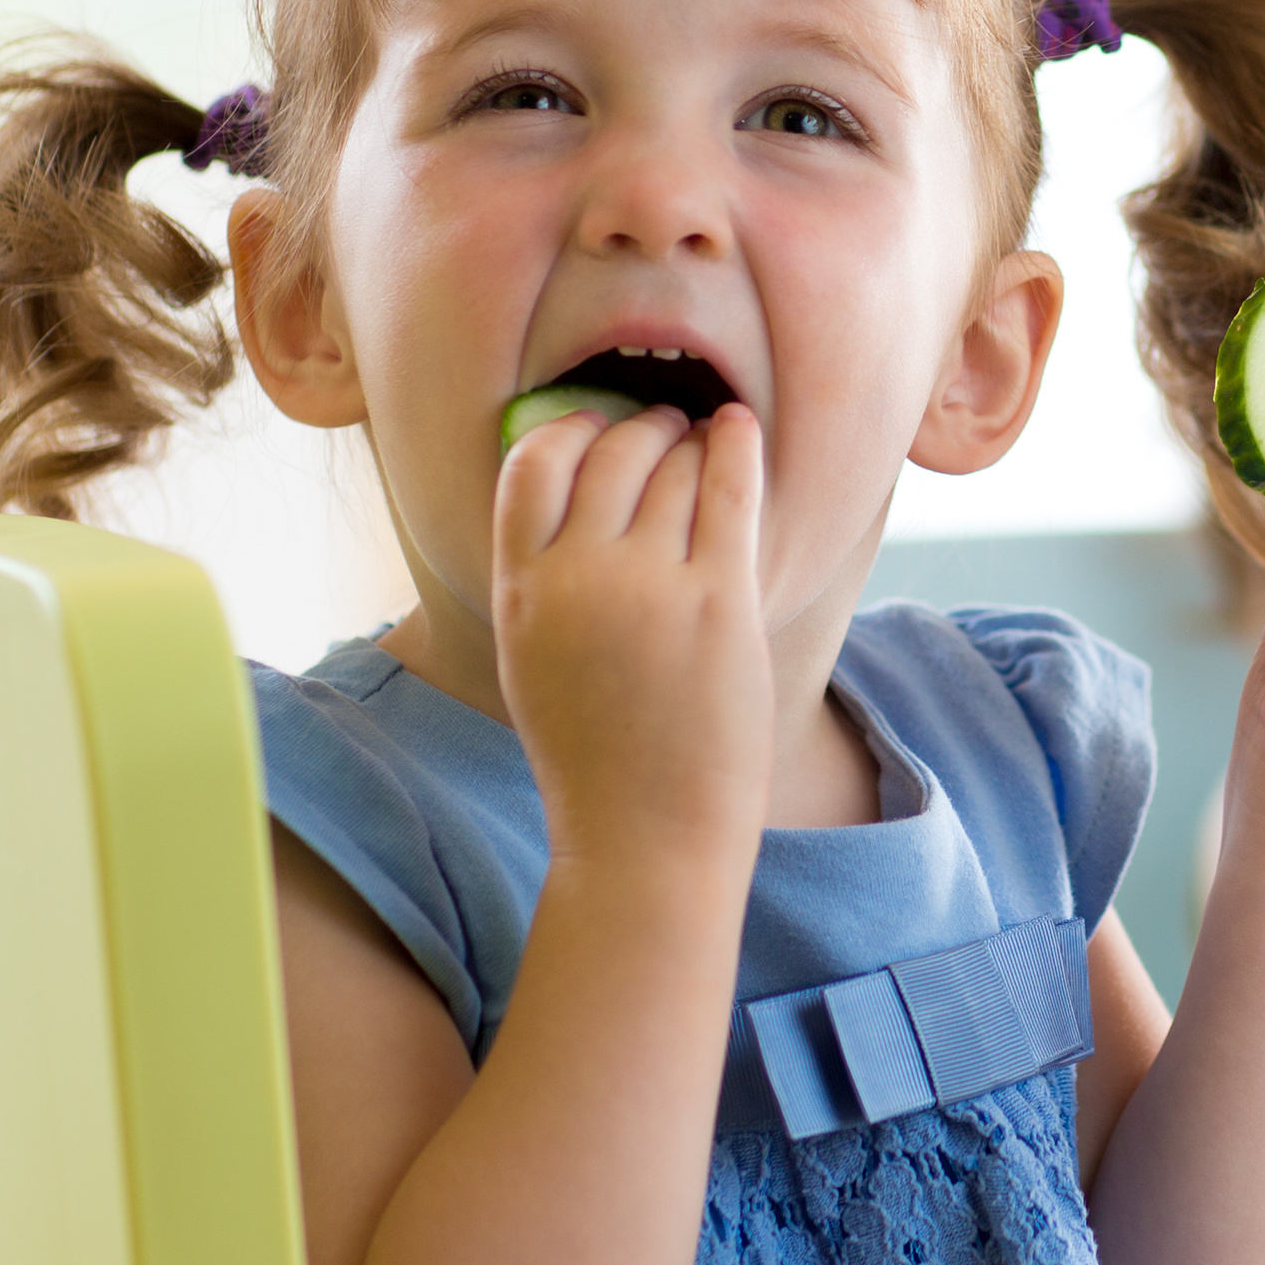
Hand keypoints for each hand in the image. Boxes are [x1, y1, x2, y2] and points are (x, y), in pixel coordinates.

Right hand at [490, 401, 770, 871]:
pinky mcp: (719, 601)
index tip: (597, 426)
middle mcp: (577, 577)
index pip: (530, 463)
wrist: (646, 838)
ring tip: (705, 438)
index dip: (570, 429)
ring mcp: (650, 586)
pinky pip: (730, 491)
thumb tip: (574, 490)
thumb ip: (540, 577)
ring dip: (692, 439)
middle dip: (642, 427)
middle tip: (666, 428)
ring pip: (674, 464)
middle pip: (611, 451)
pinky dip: (738, 447)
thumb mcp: (530, 658)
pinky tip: (744, 430)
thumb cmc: (595, 755)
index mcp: (520, 590)